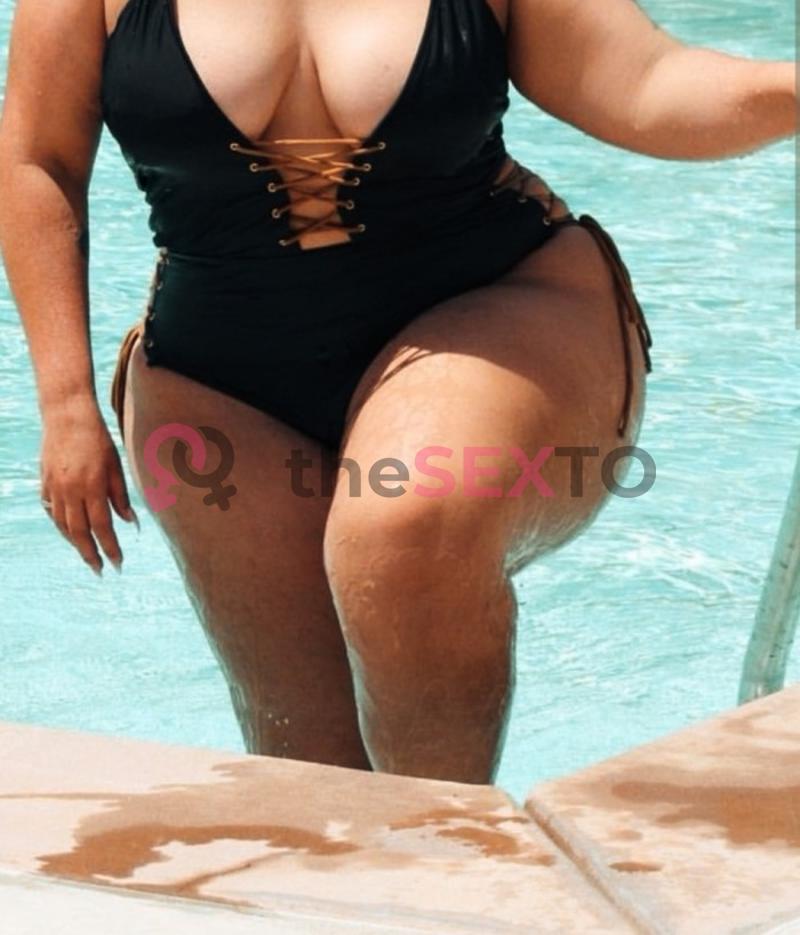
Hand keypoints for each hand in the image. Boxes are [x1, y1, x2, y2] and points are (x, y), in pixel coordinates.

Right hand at [39, 394, 138, 575]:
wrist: (66, 416)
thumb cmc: (98, 439)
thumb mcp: (116, 466)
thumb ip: (121, 497)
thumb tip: (130, 524)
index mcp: (92, 487)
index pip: (102, 527)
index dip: (110, 548)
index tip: (119, 564)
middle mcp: (70, 491)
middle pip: (80, 533)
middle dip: (91, 555)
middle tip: (100, 571)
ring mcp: (54, 488)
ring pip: (63, 526)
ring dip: (76, 544)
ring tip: (88, 556)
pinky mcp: (44, 484)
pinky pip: (52, 512)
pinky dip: (62, 526)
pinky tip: (71, 533)